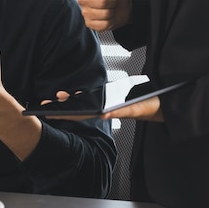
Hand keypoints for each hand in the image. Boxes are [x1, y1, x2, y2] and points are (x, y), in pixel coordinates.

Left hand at [47, 93, 163, 121]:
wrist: (165, 102)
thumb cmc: (151, 106)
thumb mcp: (134, 109)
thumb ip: (120, 111)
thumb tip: (104, 113)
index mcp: (108, 112)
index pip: (82, 114)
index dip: (65, 114)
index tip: (49, 113)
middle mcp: (106, 109)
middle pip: (80, 109)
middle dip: (62, 107)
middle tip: (44, 103)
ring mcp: (108, 105)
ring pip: (85, 104)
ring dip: (71, 101)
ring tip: (56, 97)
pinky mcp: (113, 99)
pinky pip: (95, 99)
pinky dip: (83, 97)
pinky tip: (75, 95)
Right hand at [78, 0, 131, 30]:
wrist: (126, 7)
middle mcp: (83, 0)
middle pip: (102, 3)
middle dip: (112, 2)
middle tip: (111, 0)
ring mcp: (85, 13)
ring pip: (103, 14)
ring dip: (112, 12)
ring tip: (110, 9)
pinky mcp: (90, 25)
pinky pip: (102, 25)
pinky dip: (109, 22)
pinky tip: (108, 18)